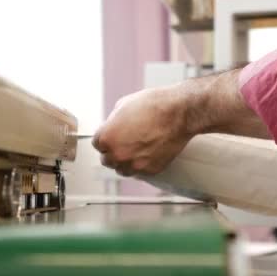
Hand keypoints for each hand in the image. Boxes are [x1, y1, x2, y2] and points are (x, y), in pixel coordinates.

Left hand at [92, 69, 269, 176]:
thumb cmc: (154, 104)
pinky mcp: (151, 170)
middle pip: (107, 160)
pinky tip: (149, 151)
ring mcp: (134, 165)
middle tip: (125, 141)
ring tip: (137, 148)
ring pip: (123, 169)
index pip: (97, 144)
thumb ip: (113, 121)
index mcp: (106, 138)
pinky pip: (141, 171)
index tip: (114, 134)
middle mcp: (117, 155)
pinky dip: (142, 163)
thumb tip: (113, 127)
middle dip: (114, 150)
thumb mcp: (123, 105)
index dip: (106, 137)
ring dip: (126, 161)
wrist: (180, 112)